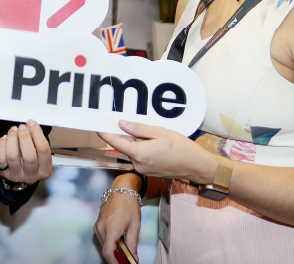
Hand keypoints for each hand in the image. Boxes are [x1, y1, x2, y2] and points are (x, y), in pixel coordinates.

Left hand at [0, 120, 51, 183]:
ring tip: (13, 130)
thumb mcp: (39, 154)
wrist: (18, 175)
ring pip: (12, 156)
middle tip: (22, 127)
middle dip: (25, 137)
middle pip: (29, 156)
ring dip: (12, 139)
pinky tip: (5, 138)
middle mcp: (31, 175)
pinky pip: (1, 158)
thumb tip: (29, 125)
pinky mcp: (4, 173)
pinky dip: (2, 145)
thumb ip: (37, 141)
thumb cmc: (30, 159)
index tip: (32, 123)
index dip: (37, 134)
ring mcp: (17, 175)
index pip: (43, 150)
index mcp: (44, 169)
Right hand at [94, 174, 141, 262]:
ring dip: (113, 252)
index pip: (108, 251)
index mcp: (111, 228)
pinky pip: (102, 239)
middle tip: (127, 260)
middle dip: (115, 258)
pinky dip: (110, 245)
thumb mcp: (135, 226)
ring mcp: (97, 226)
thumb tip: (133, 259)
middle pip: (105, 250)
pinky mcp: (97, 225)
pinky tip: (119, 244)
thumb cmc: (129, 206)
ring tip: (124, 252)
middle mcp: (101, 228)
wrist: (121, 190)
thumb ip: (132, 244)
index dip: (114, 262)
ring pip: (103, 246)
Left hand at [98, 120, 216, 183]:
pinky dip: (141, 149)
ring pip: (132, 152)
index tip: (97, 125)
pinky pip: (139, 157)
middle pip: (124, 146)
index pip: (115, 142)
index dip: (105, 133)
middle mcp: (138, 164)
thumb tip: (121, 124)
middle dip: (125, 135)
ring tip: (150, 134)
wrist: (197, 166)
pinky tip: (153, 143)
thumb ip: (138, 129)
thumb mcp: (159, 132)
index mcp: (139, 153)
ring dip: (135, 142)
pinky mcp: (148, 171)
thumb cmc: (181, 148)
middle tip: (127, 122)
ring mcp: (143, 169)